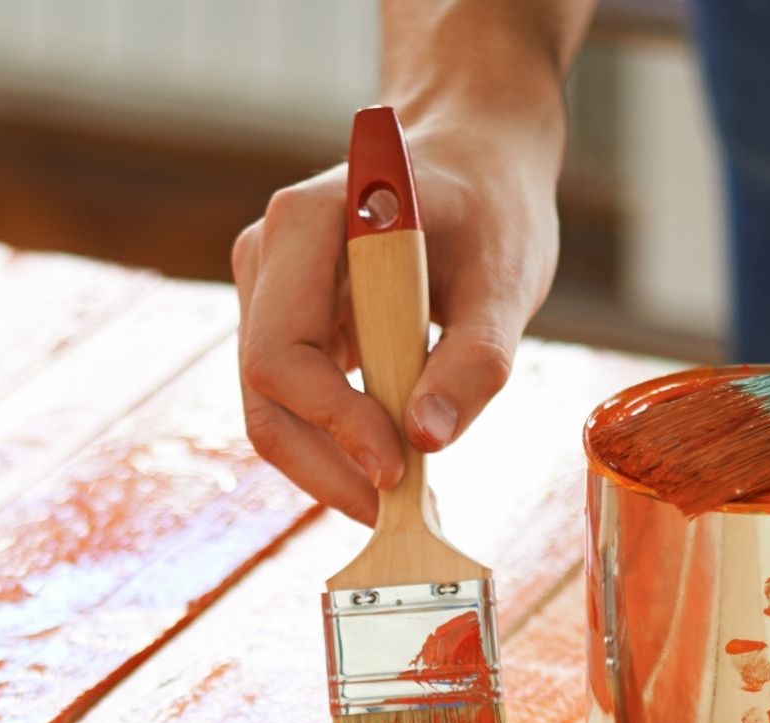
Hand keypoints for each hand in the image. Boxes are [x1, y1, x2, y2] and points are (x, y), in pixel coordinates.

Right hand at [231, 120, 560, 523]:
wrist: (475, 164)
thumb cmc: (492, 207)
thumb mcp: (506, 277)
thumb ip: (473, 358)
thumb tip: (427, 440)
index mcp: (306, 224)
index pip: (282, 353)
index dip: (334, 423)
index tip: (399, 469)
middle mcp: (268, 255)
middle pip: (263, 394)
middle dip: (326, 464)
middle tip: (397, 510)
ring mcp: (267, 292)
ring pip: (272, 411)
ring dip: (331, 464)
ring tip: (405, 495)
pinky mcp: (284, 325)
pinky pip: (294, 405)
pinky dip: (338, 446)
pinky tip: (395, 464)